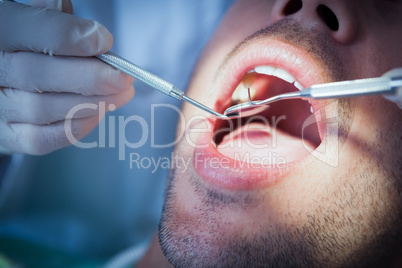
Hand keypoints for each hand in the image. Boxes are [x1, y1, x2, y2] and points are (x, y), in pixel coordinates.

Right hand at [0, 0, 133, 154]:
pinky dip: (77, 126)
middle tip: (123, 78)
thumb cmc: (24, 47)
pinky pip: (42, 139)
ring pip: (43, 109)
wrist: (2, 78)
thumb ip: (55, 18)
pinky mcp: (7, 136)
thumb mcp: (33, 20)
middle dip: (91, 78)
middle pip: (39, 76)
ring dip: (92, 103)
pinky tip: (99, 112)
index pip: (31, 31)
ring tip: (120, 94)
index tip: (104, 41)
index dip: (73, 38)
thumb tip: (90, 33)